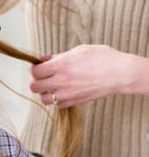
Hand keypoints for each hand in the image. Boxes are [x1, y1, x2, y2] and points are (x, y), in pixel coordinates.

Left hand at [29, 44, 147, 107]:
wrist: (121, 74)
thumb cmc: (102, 58)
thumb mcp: (79, 50)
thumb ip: (58, 56)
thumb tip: (44, 59)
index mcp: (61, 65)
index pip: (35, 71)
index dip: (34, 69)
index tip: (39, 67)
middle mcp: (62, 80)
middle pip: (34, 87)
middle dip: (36, 82)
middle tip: (43, 78)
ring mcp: (68, 93)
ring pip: (43, 99)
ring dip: (44, 93)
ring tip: (52, 87)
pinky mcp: (75, 102)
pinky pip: (57, 106)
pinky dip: (56, 101)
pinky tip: (62, 93)